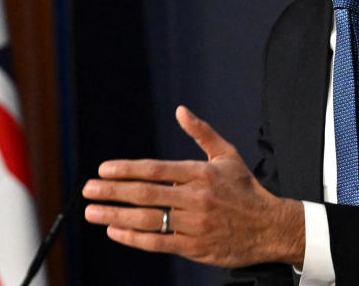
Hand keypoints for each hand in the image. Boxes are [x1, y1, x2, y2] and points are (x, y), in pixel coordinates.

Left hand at [82, 105, 304, 267]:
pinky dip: (134, 237)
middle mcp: (195, 198)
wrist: (270, 228)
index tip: (104, 169)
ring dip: (115, 215)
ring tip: (92, 212)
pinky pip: (158, 242)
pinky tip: (114, 230)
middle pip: (145, 194)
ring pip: (148, 220)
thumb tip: (180, 110)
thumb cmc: (245, 189)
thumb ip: (201, 132)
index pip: (155, 169)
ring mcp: (194, 225)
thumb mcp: (227, 155)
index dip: (127, 169)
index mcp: (200, 173)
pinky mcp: (194, 247)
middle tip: (88, 189)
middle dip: (112, 191)